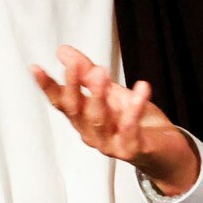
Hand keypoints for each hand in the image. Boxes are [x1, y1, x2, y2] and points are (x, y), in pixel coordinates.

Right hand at [31, 45, 200, 194]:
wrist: (167, 151)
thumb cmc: (136, 123)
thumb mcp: (111, 92)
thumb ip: (87, 73)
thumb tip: (63, 51)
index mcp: (84, 119)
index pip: (61, 101)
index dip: (48, 86)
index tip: (35, 68)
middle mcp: (91, 133)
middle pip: (75, 110)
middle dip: (72, 87)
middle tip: (74, 65)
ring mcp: (109, 144)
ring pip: (97, 120)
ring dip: (98, 95)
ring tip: (101, 72)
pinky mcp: (131, 149)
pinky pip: (130, 128)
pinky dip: (135, 108)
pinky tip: (142, 88)